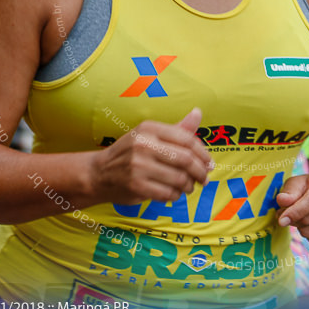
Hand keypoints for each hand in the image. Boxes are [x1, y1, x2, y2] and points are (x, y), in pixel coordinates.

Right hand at [90, 107, 212, 205]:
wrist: (98, 173)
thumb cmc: (129, 153)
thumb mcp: (150, 135)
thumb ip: (177, 129)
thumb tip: (198, 113)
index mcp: (149, 128)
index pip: (187, 139)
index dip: (203, 153)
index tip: (209, 163)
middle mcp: (144, 144)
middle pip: (186, 160)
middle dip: (200, 172)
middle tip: (204, 179)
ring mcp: (139, 166)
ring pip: (179, 179)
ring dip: (189, 186)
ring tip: (189, 187)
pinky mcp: (136, 186)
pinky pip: (168, 193)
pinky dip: (176, 195)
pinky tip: (174, 193)